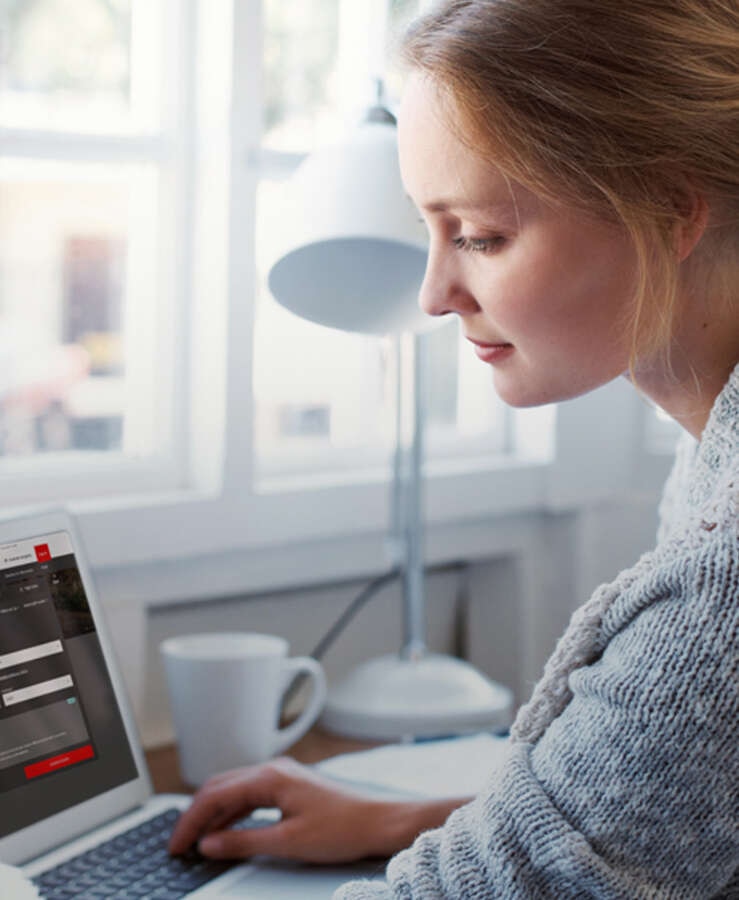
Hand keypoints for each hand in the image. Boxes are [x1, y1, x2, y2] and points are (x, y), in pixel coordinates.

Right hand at [168, 757, 398, 863]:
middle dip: (196, 814)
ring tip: (196, 841)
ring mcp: (282, 776)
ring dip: (213, 814)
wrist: (378, 821)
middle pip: (220, 787)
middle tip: (179, 844)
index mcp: (270, 777)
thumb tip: (208, 844)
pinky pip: (250, 796)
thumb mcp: (288, 842)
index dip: (190, 821)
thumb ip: (243, 842)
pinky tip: (224, 831)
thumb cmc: (341, 829)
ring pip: (234, 791)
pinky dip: (232, 813)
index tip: (176, 845)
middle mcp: (273, 770)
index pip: (215, 794)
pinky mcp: (290, 786)